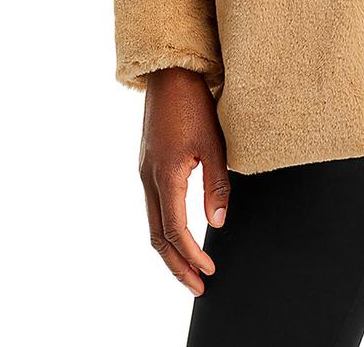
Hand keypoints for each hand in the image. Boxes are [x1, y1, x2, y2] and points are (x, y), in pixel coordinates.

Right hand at [139, 67, 229, 295]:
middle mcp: (149, 180)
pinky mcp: (148, 167)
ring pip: (153, 225)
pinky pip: (154, 209)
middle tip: (198, 287)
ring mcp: (145, 173)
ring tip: (190, 269)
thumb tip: (217, 221)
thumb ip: (216, 184)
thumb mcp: (214, 144)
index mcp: (165, 177)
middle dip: (177, 266)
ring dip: (171, 251)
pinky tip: (180, 236)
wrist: (170, 75)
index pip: (176, 231)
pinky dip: (166, 230)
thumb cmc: (194, 104)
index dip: (192, 256)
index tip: (209, 272)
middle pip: (158, 238)